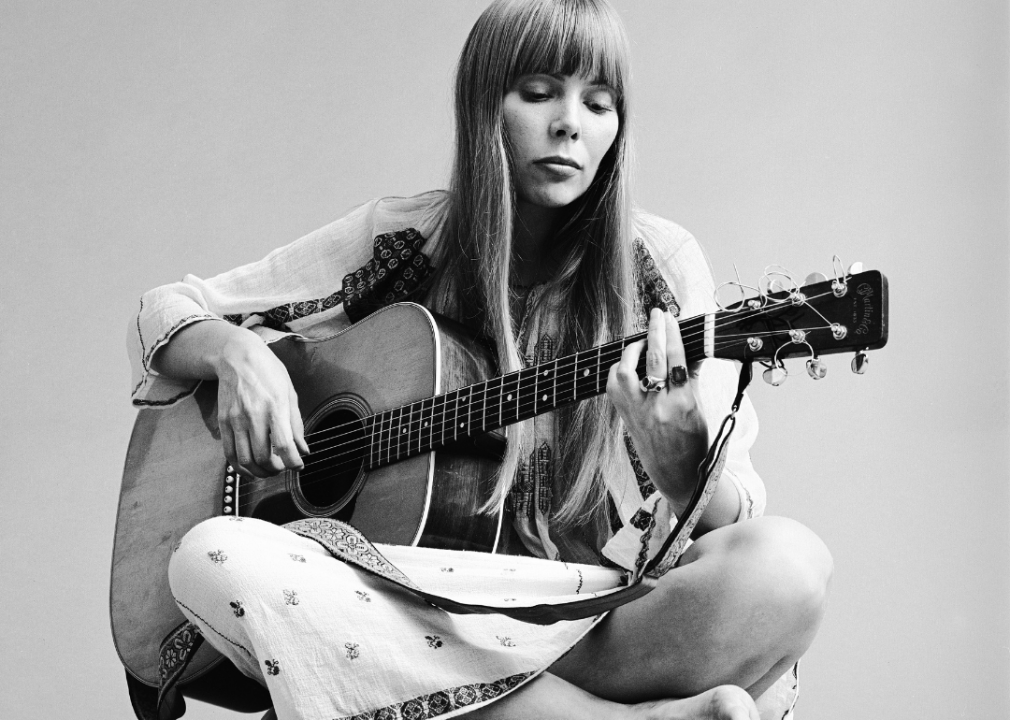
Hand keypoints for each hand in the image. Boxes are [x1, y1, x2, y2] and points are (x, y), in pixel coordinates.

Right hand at [215, 334, 308, 477]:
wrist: (237, 357)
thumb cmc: (268, 372)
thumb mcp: (290, 393)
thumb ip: (296, 425)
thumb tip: (303, 450)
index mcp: (275, 407)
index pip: (284, 445)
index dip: (292, 462)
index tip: (298, 466)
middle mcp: (254, 416)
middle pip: (263, 457)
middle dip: (275, 470)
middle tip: (282, 468)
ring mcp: (236, 420)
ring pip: (245, 460)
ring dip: (258, 473)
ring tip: (268, 471)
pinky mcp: (224, 422)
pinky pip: (229, 453)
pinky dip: (240, 467)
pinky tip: (250, 469)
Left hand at [606, 308, 708, 504]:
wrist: (675, 472)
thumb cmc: (693, 441)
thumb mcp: (699, 408)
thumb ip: (691, 377)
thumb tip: (692, 348)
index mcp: (682, 404)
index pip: (676, 359)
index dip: (672, 334)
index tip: (671, 318)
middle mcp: (656, 406)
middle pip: (653, 359)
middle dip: (654, 332)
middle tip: (657, 314)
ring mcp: (636, 411)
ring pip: (626, 370)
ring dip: (633, 349)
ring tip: (643, 340)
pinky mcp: (624, 415)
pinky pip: (615, 383)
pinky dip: (622, 368)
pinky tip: (631, 362)